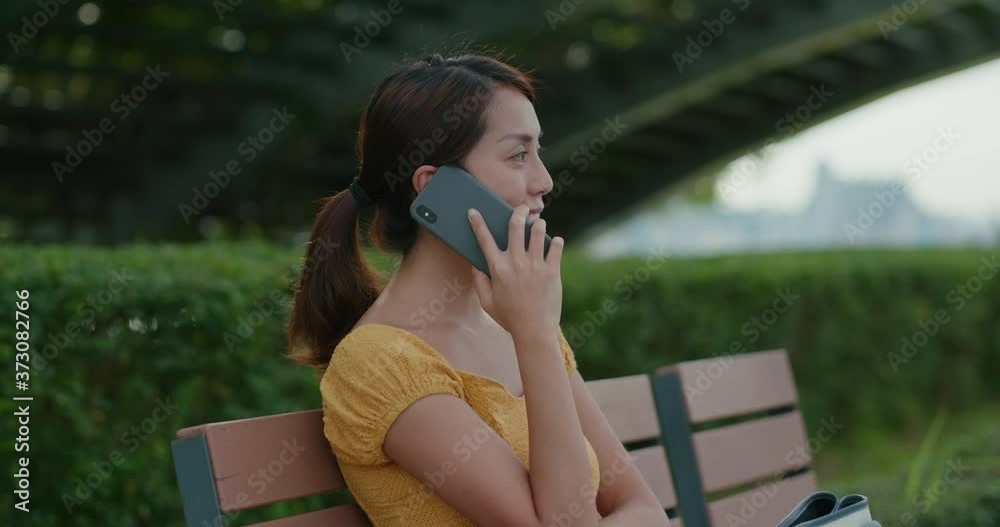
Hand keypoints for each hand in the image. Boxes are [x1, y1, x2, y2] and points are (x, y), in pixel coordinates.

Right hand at [467, 204, 564, 342]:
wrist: (534, 331)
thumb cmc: (509, 318)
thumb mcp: (487, 302)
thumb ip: (479, 282)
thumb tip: (476, 265)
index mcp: (497, 269)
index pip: (484, 239)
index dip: (477, 222)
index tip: (474, 211)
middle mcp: (516, 263)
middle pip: (515, 226)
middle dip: (518, 212)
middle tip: (521, 209)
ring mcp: (535, 265)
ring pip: (538, 231)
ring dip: (538, 224)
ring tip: (538, 225)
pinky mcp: (552, 271)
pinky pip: (556, 247)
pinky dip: (555, 242)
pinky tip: (554, 242)